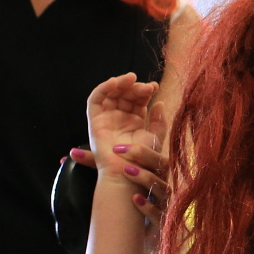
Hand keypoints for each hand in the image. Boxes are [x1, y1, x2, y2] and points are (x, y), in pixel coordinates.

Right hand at [83, 74, 166, 212]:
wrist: (127, 175)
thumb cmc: (143, 161)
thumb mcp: (154, 138)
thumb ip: (158, 122)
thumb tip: (159, 103)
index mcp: (133, 122)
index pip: (137, 100)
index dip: (144, 91)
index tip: (154, 87)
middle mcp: (119, 119)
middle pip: (124, 94)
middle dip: (134, 87)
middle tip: (146, 86)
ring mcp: (106, 119)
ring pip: (111, 94)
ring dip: (120, 83)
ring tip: (131, 79)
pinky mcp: (94, 121)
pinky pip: (95, 100)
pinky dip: (104, 88)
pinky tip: (116, 83)